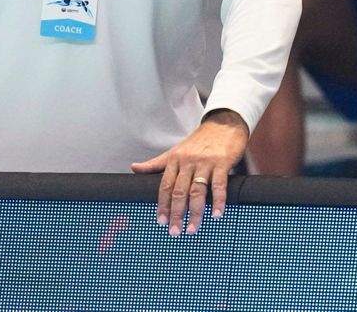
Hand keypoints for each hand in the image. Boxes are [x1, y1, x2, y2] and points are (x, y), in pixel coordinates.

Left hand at [131, 109, 246, 235]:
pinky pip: (219, 185)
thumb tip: (133, 168)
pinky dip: (218, 201)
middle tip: (174, 231)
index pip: (164, 186)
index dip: (161, 204)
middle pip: (179, 191)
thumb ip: (156, 163)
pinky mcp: (222, 163)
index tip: (160, 221)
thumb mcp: (175, 151)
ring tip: (192, 229)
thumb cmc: (199, 141)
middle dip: (175, 213)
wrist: (222, 124)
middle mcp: (187, 162)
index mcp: (174, 160)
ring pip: (197, 191)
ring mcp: (205, 163)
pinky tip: (216, 215)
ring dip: (194, 212)